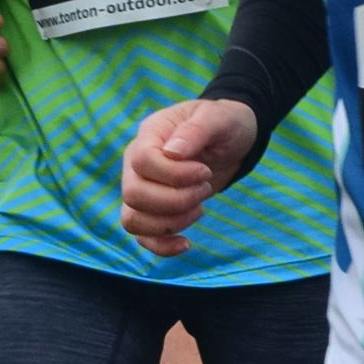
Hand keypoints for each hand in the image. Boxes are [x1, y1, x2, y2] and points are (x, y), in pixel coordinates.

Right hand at [121, 98, 258, 256]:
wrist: (230, 141)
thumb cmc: (223, 124)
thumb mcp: (218, 117)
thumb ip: (196, 131)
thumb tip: (173, 152)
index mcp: (149, 135)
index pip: (142, 161)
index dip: (175, 174)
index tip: (205, 172)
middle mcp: (136, 164)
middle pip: (134, 194)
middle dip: (177, 200)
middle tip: (206, 188)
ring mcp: (140, 189)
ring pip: (133, 220)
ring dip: (171, 222)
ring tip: (200, 208)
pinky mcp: (151, 211)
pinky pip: (141, 237)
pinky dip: (161, 246)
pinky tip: (186, 244)